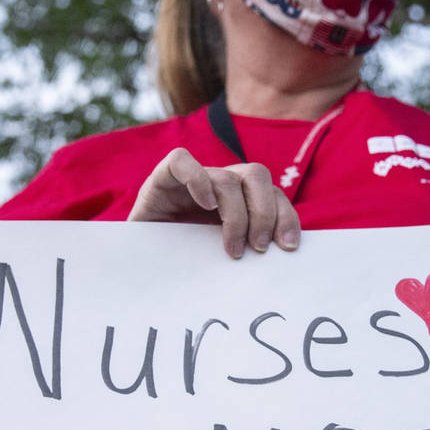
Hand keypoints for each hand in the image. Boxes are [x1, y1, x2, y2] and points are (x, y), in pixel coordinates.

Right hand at [128, 147, 300, 258]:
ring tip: (232, 248)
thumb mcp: (225, 260)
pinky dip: (197, 179)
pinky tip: (205, 206)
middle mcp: (220, 185)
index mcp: (240, 200)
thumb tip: (287, 257)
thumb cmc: (187, 267)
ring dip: (237, 214)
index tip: (288, 247)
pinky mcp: (162, 180)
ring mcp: (192, 180)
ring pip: (227, 178)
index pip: (274, 194)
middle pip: (256, 176)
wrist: (141, 268)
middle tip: (259, 248)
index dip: (286, 216)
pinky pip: (181, 161)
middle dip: (265, 213)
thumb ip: (252, 251)